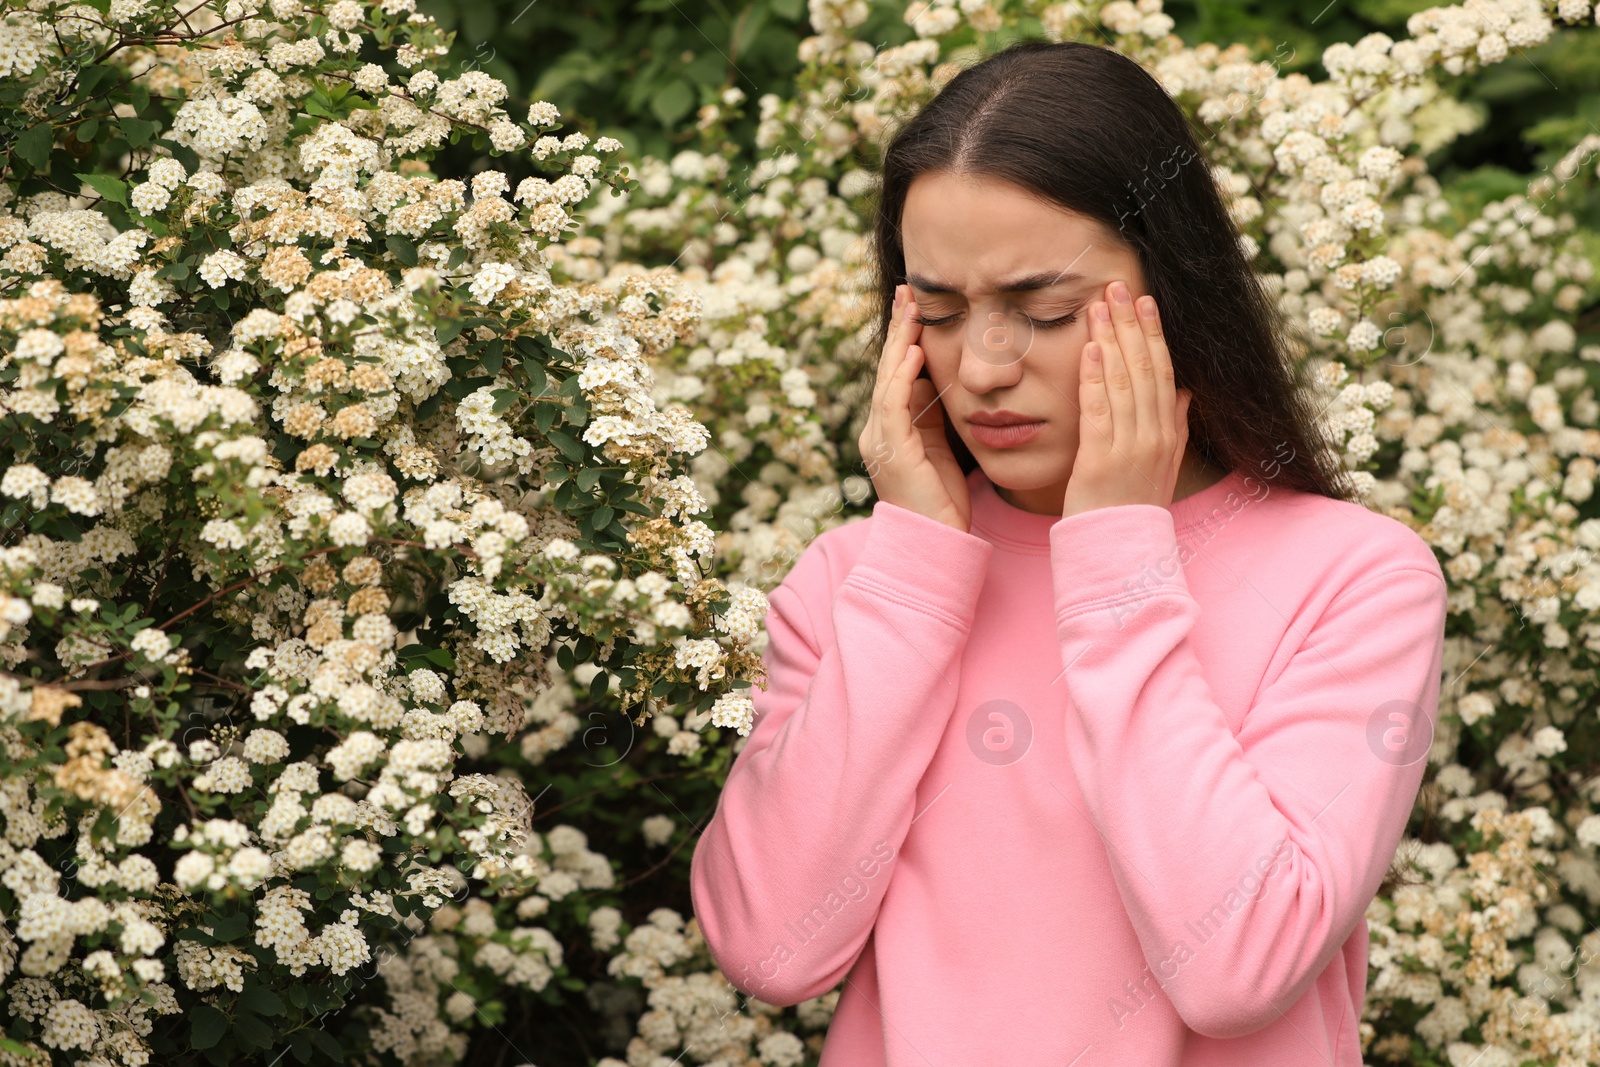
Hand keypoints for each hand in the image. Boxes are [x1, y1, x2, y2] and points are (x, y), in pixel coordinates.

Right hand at [859, 283, 971, 531]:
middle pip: (887, 367)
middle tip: (908, 290)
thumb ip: (935, 415)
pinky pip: (894, 405)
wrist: (933, 544)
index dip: (905, 336)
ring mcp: (879, 439)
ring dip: (900, 341)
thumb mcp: (941, 447)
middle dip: (899, 327)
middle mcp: (877, 429)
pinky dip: (903, 377)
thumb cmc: (942, 501)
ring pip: (887, 379)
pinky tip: (915, 352)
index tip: (916, 303)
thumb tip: (941, 380)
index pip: (896, 372)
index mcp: (890, 427)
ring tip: (912, 308)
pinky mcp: (890, 451)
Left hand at [1062, 280, 1191, 518]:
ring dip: (1111, 338)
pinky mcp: (1103, 460)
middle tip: (1117, 286)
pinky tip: (1091, 348)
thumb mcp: (1164, 465)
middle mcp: (1155, 435)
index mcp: (1169, 433)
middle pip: (1145, 367)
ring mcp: (1131, 447)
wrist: (1122, 552)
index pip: (1164, 372)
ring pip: (1124, 381)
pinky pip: (1100, 411)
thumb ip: (1175, 426)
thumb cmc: (1133, 506)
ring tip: (1099, 304)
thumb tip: (1185, 391)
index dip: (1152, 334)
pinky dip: (1096, 377)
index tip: (1142, 301)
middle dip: (1130, 324)